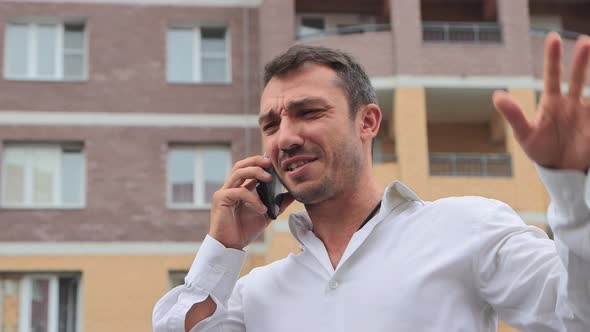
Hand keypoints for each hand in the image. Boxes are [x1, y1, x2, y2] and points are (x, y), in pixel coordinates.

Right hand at [209, 155, 293, 249]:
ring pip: (239, 172)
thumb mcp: (266, 215)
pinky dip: (253, 198)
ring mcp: (224, 192)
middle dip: (256, 160)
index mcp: (240, 188)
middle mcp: (230, 187)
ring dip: (255, 172)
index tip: (274, 162)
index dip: (260, 162)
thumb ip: (277, 204)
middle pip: (241, 165)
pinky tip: (262, 208)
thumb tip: (292, 195)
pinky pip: (239, 192)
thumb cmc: (244, 230)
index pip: (248, 168)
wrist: (230, 246)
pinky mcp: (221, 199)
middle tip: (271, 162)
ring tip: (269, 178)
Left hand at [493, 33, 589, 171]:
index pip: (553, 75)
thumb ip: (514, 115)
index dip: (553, 57)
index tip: (553, 38)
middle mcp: (571, 103)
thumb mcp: (525, 134)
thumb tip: (497, 95)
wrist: (560, 169)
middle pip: (577, 76)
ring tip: (588, 48)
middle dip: (581, 59)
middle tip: (584, 41)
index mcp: (552, 102)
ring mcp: (585, 112)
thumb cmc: (540, 150)